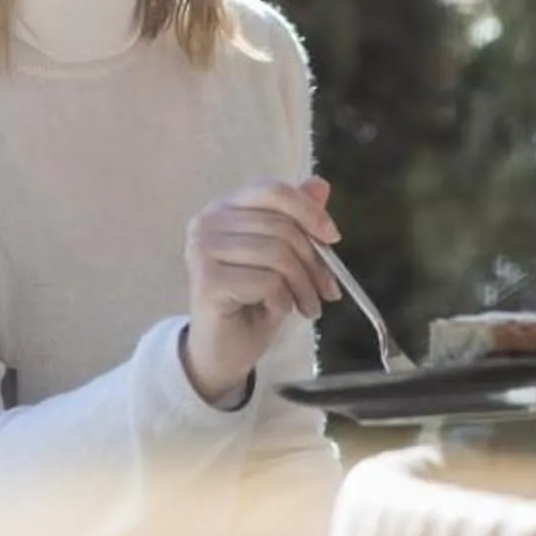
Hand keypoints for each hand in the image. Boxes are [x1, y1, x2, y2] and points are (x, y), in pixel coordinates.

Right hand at [179, 177, 336, 404]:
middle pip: (281, 226)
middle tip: (327, 290)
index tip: (332, 237)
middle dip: (315, 262)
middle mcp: (207, 221)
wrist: (225, 350)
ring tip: (308, 306)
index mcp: (225, 208)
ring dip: (303, 286)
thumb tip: (320, 185)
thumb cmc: (253, 301)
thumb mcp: (283, 258)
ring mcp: (202, 250)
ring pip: (278, 254)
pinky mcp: (207, 281)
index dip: (309, 211)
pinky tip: (277, 310)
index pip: (273, 191)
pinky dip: (283, 300)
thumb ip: (296, 220)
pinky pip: (267, 282)